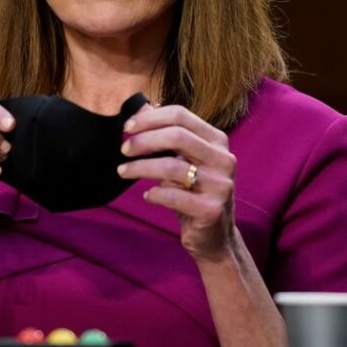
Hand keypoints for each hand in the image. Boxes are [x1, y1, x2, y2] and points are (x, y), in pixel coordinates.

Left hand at [118, 104, 237, 261]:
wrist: (215, 236)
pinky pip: (174, 196)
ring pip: (172, 167)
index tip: (127, 127)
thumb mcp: (184, 161)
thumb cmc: (194, 192)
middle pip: (177, 136)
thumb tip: (140, 109)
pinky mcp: (211, 210)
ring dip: (140, 167)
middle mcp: (224, 159)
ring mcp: (220, 185)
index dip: (150, 118)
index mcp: (217, 141)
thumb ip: (167, 137)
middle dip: (144, 140)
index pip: (181, 115)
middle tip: (123, 149)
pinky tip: (147, 195)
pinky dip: (154, 194)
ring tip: (123, 171)